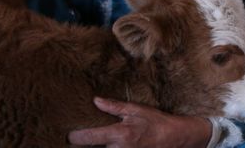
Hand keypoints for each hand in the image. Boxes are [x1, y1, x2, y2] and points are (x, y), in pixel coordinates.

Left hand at [68, 97, 211, 147]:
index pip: (89, 138)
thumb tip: (95, 100)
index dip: (76, 137)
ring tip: (90, 143)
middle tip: (75, 141)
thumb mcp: (136, 110)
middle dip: (85, 146)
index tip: (69, 136)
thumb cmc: (155, 122)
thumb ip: (114, 106)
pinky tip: (106, 146)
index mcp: (119, 134)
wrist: (174, 138)